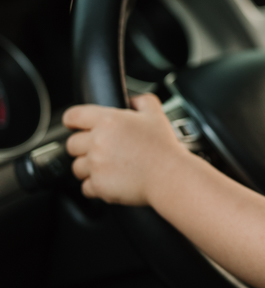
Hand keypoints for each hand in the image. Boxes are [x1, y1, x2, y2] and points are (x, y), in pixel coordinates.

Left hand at [64, 93, 185, 205]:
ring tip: (106, 168)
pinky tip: (110, 182)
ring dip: (88, 168)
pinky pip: (85, 187)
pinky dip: (95, 187)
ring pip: (76, 167)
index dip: (73, 122)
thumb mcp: (156, 114)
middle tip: (99, 151)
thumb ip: (142, 101)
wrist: (170, 176)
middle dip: (82, 148)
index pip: (73, 116)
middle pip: (71, 144)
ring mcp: (96, 165)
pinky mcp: (99, 185)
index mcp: (107, 121)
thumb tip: (132, 100)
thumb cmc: (164, 148)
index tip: (76, 127)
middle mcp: (97, 142)